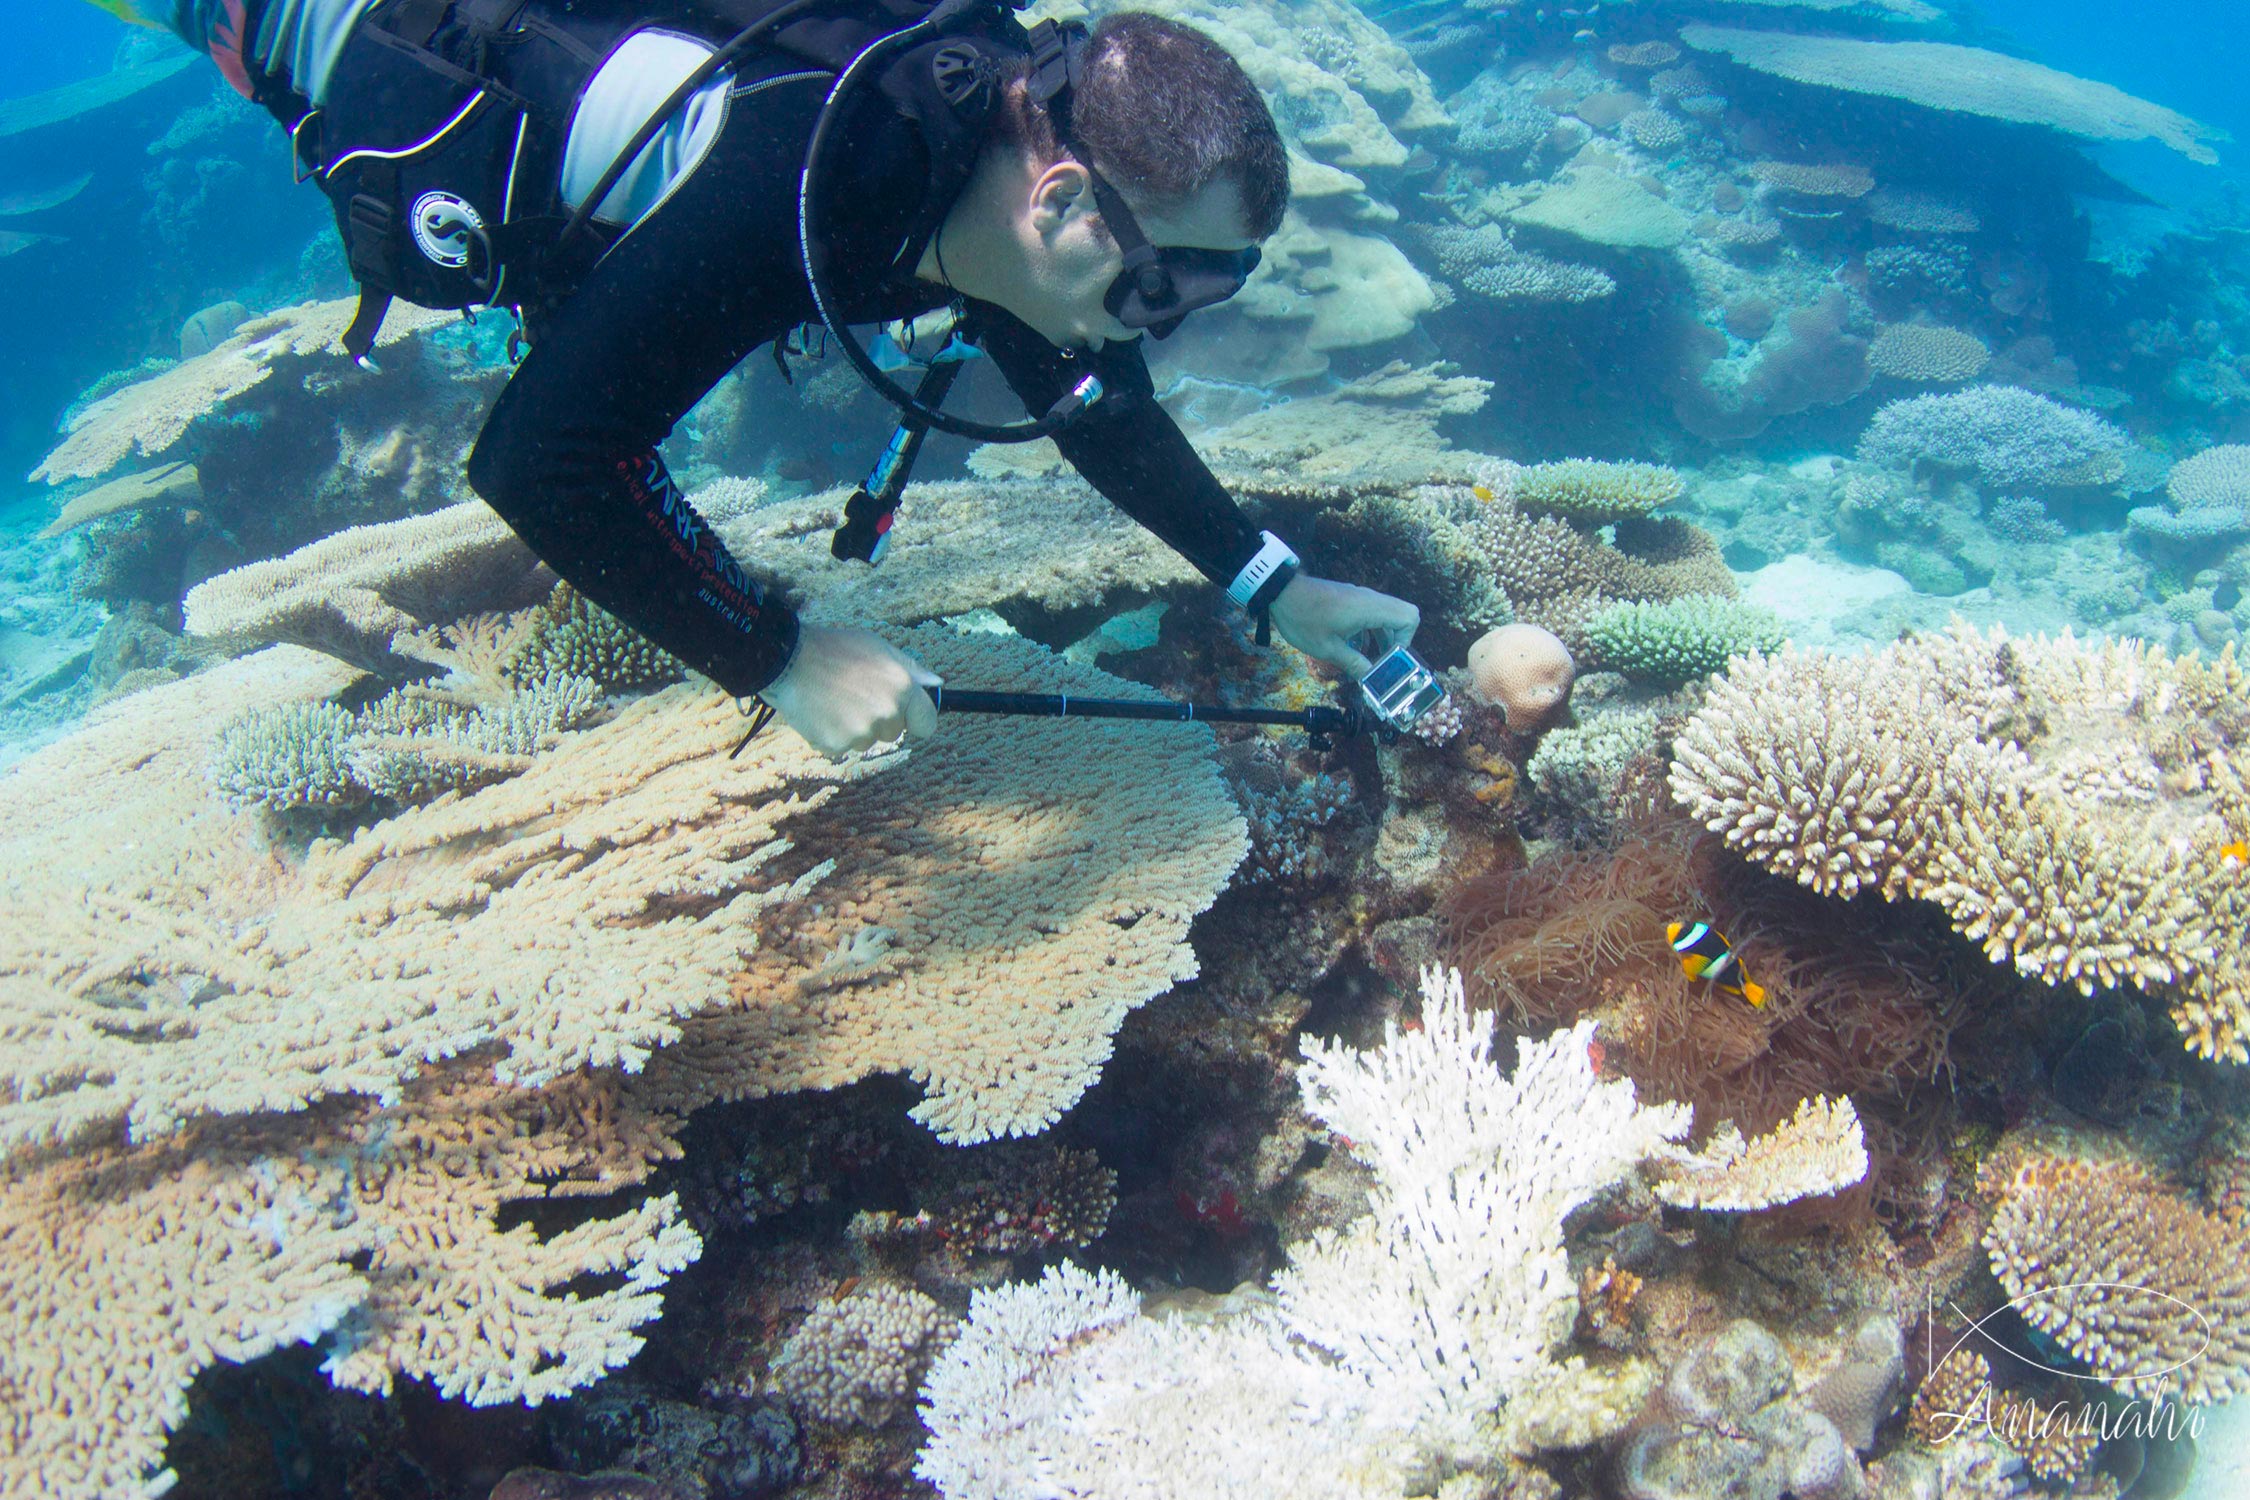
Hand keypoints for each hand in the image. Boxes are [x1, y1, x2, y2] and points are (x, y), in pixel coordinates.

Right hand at [759, 624, 940, 756]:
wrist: (787, 660)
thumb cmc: (834, 649)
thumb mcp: (878, 648)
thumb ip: (911, 669)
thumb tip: (936, 684)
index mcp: (903, 688)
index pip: (927, 723)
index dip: (916, 720)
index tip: (906, 717)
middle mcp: (887, 713)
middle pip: (894, 732)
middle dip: (879, 719)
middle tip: (855, 695)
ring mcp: (861, 732)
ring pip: (867, 740)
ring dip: (854, 727)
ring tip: (835, 700)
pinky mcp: (837, 745)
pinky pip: (842, 746)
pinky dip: (832, 734)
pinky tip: (821, 711)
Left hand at [1265, 573, 1419, 678]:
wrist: (1280, 593)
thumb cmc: (1303, 619)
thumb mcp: (1328, 649)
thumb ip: (1354, 664)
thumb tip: (1371, 681)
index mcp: (1370, 609)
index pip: (1409, 618)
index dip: (1407, 640)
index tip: (1390, 658)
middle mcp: (1370, 599)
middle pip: (1403, 616)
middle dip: (1398, 641)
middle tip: (1385, 661)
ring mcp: (1360, 597)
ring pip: (1387, 615)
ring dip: (1385, 637)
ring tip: (1372, 659)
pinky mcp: (1351, 598)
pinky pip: (1373, 613)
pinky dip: (1372, 630)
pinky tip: (1356, 647)